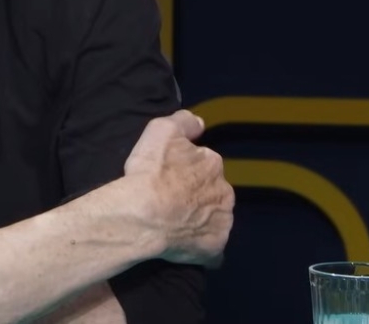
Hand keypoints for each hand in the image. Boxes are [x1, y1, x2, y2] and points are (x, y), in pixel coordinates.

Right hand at [123, 109, 233, 266]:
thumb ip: (184, 121)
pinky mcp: (215, 248)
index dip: (188, 168)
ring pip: (216, 218)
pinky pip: (212, 247)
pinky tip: (185, 244)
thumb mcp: (161, 130)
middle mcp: (225, 192)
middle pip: (214, 191)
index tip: (171, 174)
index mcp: (213, 164)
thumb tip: (200, 123)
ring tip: (177, 222)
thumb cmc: (151, 171)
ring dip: (203, 219)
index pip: (205, 163)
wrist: (143, 214)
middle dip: (199, 194)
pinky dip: (202, 245)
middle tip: (173, 199)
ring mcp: (223, 222)